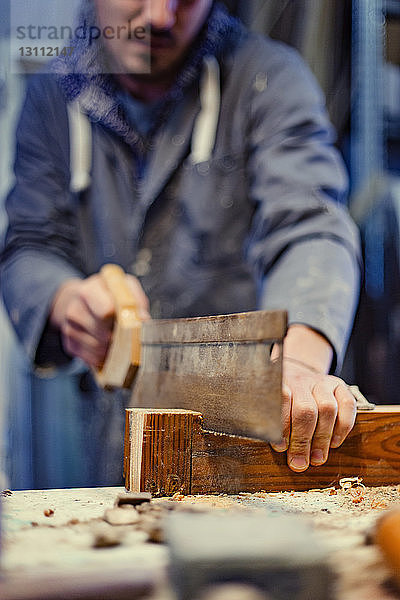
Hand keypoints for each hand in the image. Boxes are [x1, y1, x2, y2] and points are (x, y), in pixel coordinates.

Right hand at [49, 273, 149, 367]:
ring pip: (99, 349)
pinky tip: (107, 345)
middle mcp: (74, 309)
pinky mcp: (70, 345)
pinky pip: (93, 358)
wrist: (79, 299)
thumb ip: (136, 301)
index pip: (106, 311)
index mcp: (89, 291)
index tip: (130, 320)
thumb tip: (144, 320)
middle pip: (104, 334)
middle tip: (126, 331)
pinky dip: (104, 355)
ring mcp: (69, 328)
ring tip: (116, 337)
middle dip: (119, 336)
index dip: (122, 319)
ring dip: (113, 347)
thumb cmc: (107, 294)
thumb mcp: (125, 287)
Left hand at [270, 325, 356, 471]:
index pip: (281, 401)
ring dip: (322, 438)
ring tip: (317, 459)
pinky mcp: (339, 385)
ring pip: (327, 409)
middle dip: (303, 441)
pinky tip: (335, 443)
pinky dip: (343, 427)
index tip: (280, 447)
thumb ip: (266, 419)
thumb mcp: (265, 402)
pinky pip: (347, 404)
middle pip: (305, 410)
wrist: (296, 372)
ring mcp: (321, 382)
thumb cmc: (278, 398)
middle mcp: (301, 381)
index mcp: (279, 383)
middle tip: (300, 463)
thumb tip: (270, 444)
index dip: (282, 427)